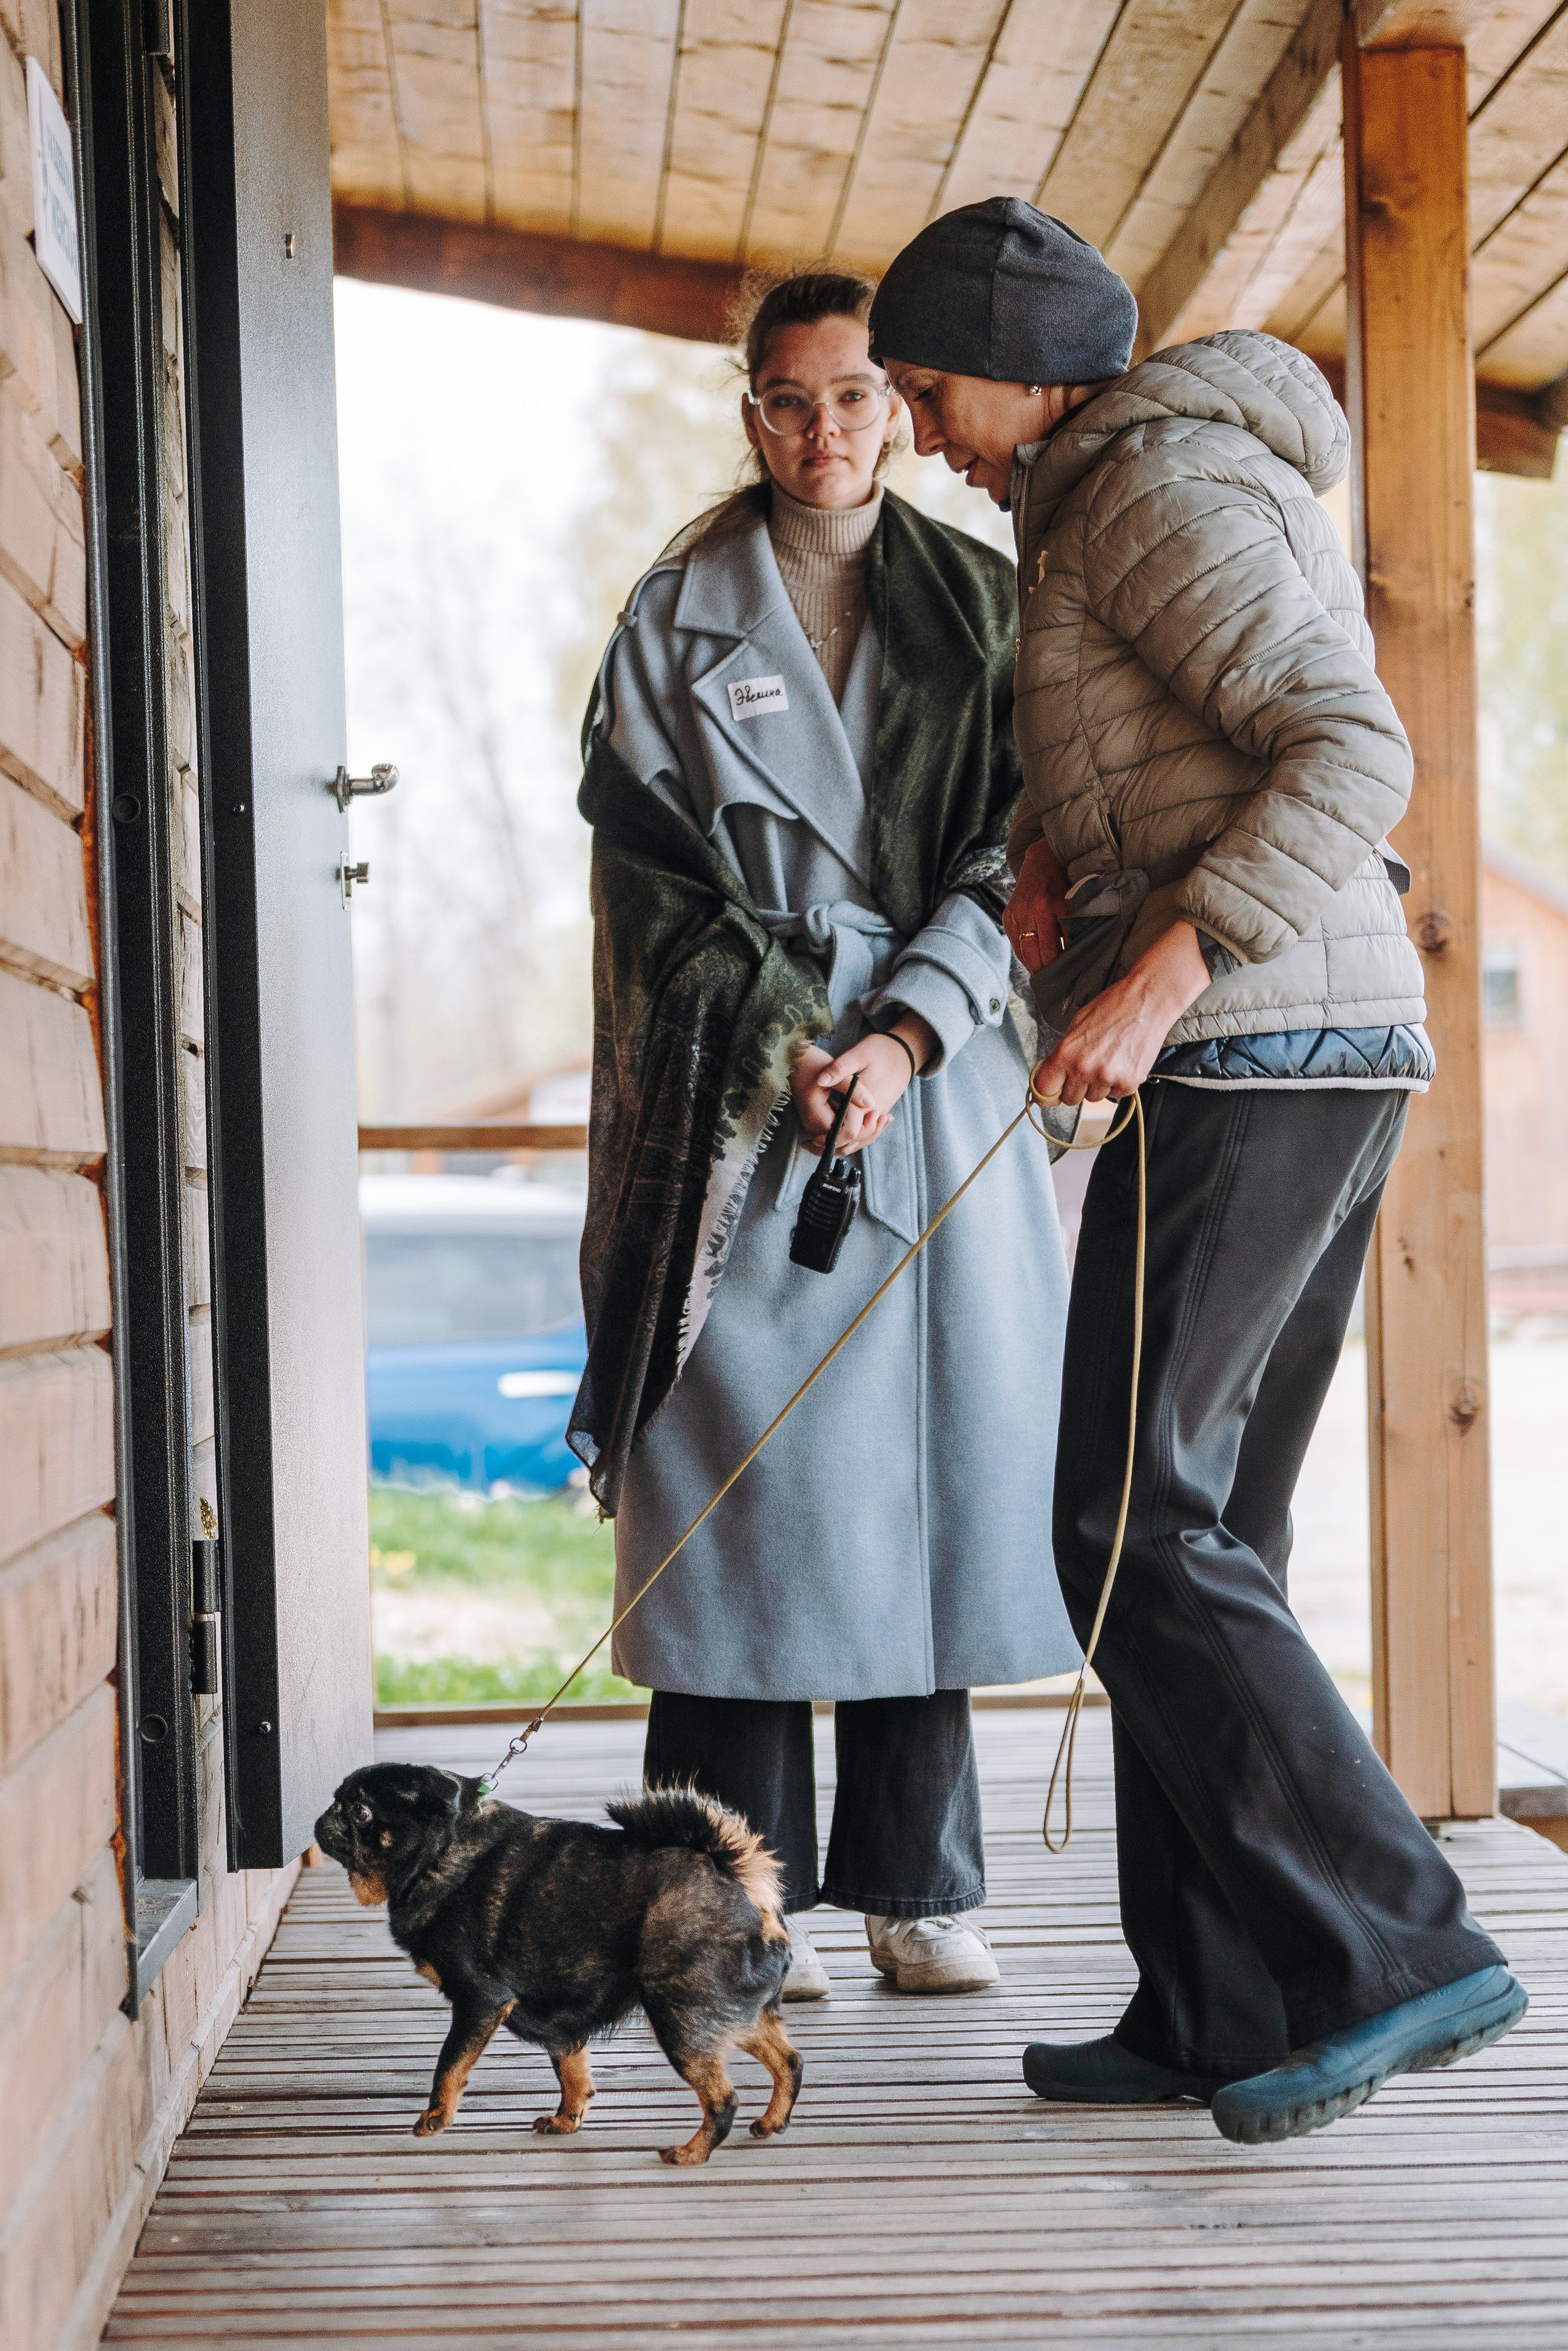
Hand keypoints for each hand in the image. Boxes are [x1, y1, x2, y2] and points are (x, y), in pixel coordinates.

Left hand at [791, 1015, 935, 1155]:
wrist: (905, 1052)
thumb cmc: (881, 1050)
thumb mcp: (858, 1054)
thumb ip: (839, 1068)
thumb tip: (820, 1080)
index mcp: (866, 1103)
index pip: (849, 1132)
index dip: (829, 1139)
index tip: (812, 1139)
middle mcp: (873, 1113)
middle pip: (854, 1141)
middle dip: (832, 1145)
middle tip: (810, 1143)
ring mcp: (877, 1114)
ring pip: (859, 1139)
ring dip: (840, 1142)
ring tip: (819, 1140)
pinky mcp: (878, 1112)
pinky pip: (864, 1130)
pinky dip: (850, 1135)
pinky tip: (836, 1130)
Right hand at [1005, 837, 1071, 975]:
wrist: (1041, 861)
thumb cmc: (1065, 881)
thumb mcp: (1074, 901)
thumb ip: (1074, 926)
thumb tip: (1077, 954)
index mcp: (1048, 907)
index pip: (1054, 948)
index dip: (1062, 965)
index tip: (1071, 980)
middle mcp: (1028, 912)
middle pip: (1036, 954)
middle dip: (1047, 972)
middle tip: (1059, 987)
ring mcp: (1015, 915)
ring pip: (1024, 952)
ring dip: (1035, 967)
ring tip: (1047, 980)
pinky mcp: (1007, 918)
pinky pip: (1016, 945)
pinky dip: (1026, 956)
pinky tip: (1035, 964)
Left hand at [1030, 922, 1210, 1106]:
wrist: (1146, 1001)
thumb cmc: (1111, 1008)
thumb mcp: (1076, 1026)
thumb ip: (1061, 1055)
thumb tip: (1051, 1078)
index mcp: (1065, 1053)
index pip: (1044, 1090)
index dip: (1047, 1092)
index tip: (1050, 1093)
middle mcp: (1084, 1069)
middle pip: (1070, 1099)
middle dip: (1075, 1086)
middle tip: (1087, 1067)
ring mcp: (1107, 1077)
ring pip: (1094, 1098)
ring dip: (1098, 1085)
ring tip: (1109, 1059)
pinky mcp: (1129, 1083)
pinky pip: (1116, 1094)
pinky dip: (1118, 1083)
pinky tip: (1123, 1062)